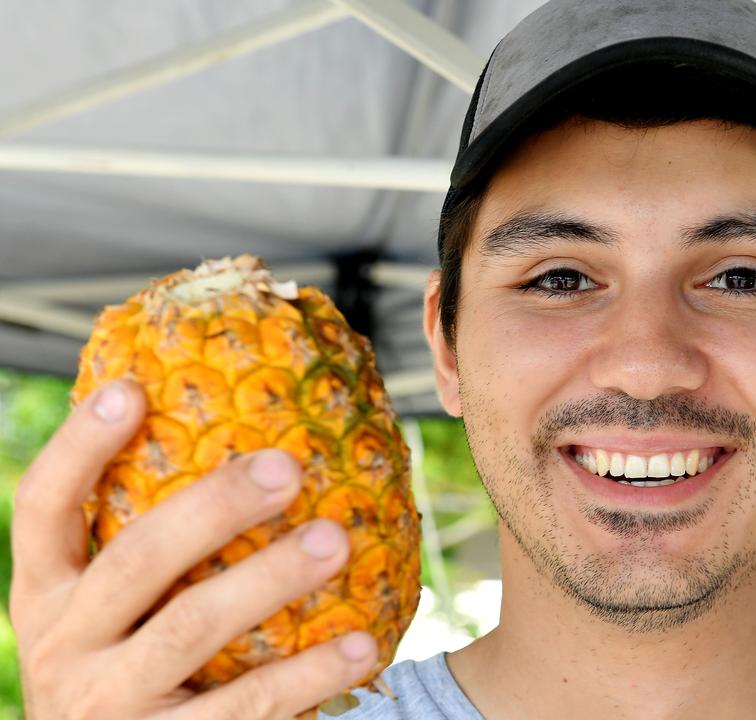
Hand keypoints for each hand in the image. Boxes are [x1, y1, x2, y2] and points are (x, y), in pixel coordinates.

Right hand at [9, 380, 376, 718]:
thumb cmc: (125, 674)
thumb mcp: (102, 617)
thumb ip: (142, 551)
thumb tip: (231, 444)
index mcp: (47, 598)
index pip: (42, 509)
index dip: (78, 447)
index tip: (130, 390)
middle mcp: (64, 648)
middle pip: (136, 560)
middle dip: (213, 507)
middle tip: (287, 467)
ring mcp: (110, 705)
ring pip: (190, 627)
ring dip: (269, 578)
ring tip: (336, 539)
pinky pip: (244, 707)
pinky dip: (307, 674)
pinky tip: (360, 645)